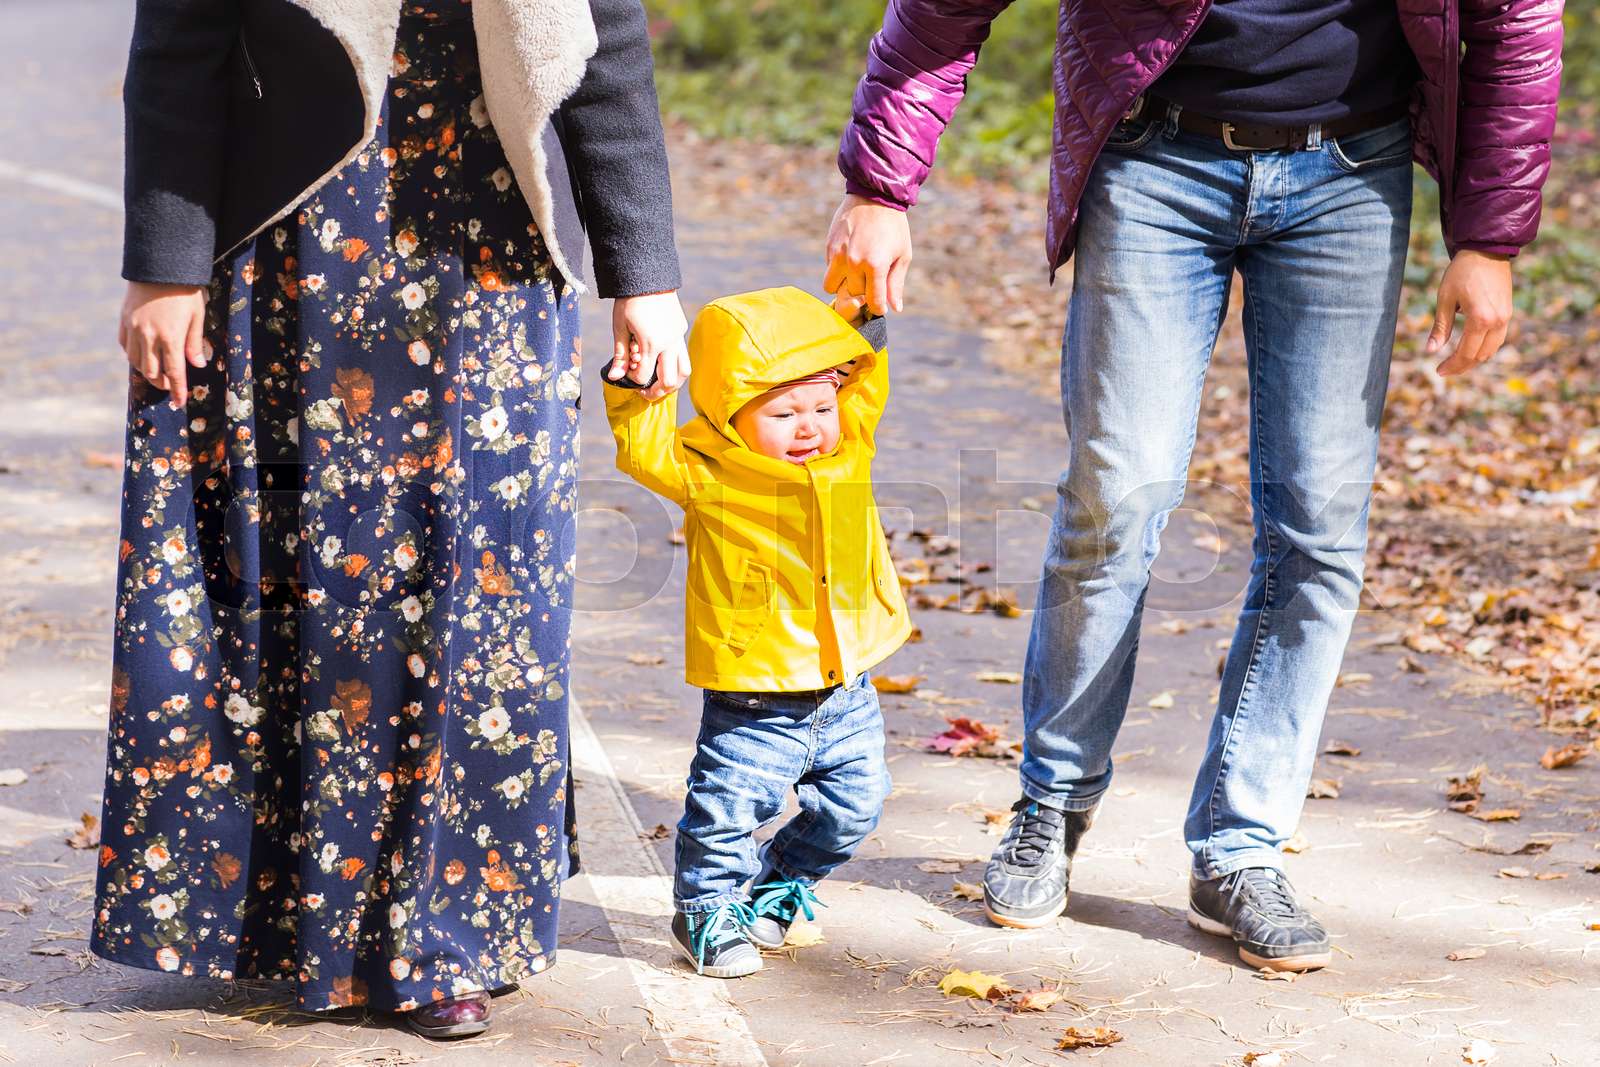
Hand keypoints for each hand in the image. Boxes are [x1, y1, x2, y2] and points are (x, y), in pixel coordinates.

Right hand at [118, 282, 206, 406]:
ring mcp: (133, 328)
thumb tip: (196, 365)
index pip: (174, 372)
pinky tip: (143, 357)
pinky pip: (125, 346)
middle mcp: (148, 336)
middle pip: (151, 371)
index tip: (179, 402)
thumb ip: (195, 342)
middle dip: (161, 383)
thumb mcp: (197, 316)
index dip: (177, 390)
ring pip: (136, 361)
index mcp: (170, 337)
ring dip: (147, 371)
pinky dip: (133, 356)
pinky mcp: (124, 320)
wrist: (159, 265)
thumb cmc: (185, 290)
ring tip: (158, 374)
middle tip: (170, 386)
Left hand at [609, 291, 689, 401]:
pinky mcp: (681, 330)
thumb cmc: (629, 301)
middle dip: (656, 391)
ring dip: (672, 383)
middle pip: (669, 381)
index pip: (643, 376)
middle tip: (644, 391)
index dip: (633, 380)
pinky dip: (673, 365)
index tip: (626, 374)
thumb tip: (615, 378)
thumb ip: (619, 355)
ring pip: (683, 372)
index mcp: (651, 343)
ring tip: (658, 383)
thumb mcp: (619, 328)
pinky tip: (660, 362)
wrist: (647, 276)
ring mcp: (678, 336)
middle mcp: (669, 343)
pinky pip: (683, 355)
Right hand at [823, 193, 911, 319]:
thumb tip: (895, 308)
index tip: (880, 305)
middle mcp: (854, 262)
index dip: (878, 308)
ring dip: (843, 285)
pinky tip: (850, 256)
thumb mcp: (903, 255)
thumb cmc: (893, 227)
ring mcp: (839, 254)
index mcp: (875, 265)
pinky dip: (837, 270)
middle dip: (862, 294)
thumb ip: (896, 284)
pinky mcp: (829, 247)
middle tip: (870, 283)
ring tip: (855, 273)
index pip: (874, 302)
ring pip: (832, 287)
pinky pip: (829, 270)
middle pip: (853, 296)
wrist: (874, 196)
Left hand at [1427, 250, 1512, 375]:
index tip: (1438, 371)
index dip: (1452, 366)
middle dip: (1462, 366)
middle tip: (1444, 369)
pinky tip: (1470, 347)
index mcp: (1480, 319)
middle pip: (1481, 356)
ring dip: (1475, 358)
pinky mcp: (1508, 312)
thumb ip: (1440, 327)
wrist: (1487, 251)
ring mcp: (1506, 317)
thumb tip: (1431, 351)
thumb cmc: (1461, 272)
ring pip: (1492, 349)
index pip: (1466, 353)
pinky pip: (1498, 338)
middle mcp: (1497, 321)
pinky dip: (1484, 347)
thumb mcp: (1445, 299)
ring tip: (1456, 361)